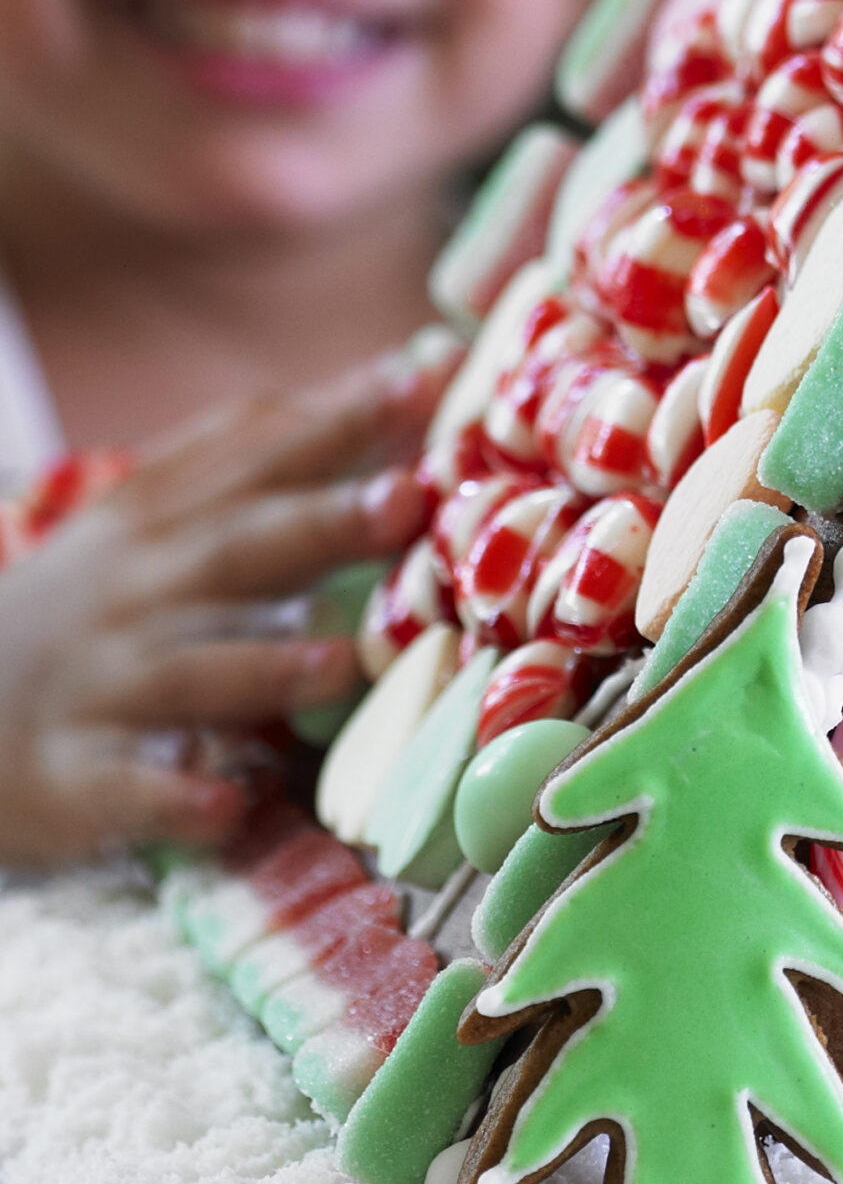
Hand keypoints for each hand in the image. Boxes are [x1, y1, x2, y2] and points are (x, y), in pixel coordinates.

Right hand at [0, 343, 451, 867]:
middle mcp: (134, 592)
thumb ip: (264, 456)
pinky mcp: (75, 777)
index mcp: (159, 521)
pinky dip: (175, 795)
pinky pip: (129, 789)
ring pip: (189, 671)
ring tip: (338, 661)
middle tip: (405, 499)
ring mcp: (103, 685)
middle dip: (320, 522)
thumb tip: (395, 380)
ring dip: (264, 666)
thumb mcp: (155, 517)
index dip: (339, 419)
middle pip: (235, 548)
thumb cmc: (93, 609)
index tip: (426, 380)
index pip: (255, 458)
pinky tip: (225, 803)